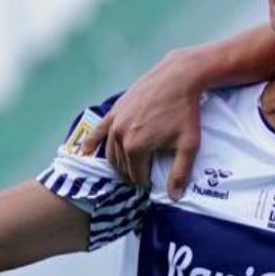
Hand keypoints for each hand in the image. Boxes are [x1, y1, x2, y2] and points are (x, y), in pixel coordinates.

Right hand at [84, 52, 204, 196]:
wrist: (179, 77)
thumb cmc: (186, 112)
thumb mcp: (189, 145)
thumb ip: (180, 173)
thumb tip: (175, 197)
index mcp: (136, 148)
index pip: (137, 176)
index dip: (147, 182)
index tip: (154, 182)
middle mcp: (120, 136)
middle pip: (122, 166)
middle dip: (132, 174)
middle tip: (143, 176)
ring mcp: (115, 122)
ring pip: (111, 152)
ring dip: (119, 163)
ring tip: (129, 167)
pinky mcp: (115, 111)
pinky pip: (98, 131)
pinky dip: (92, 142)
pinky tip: (85, 151)